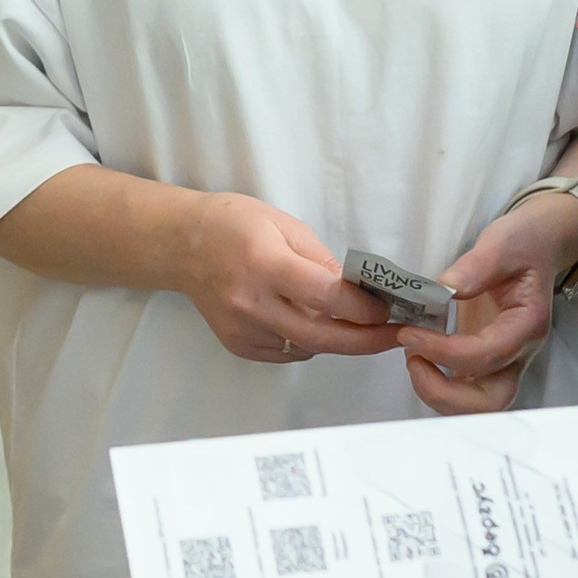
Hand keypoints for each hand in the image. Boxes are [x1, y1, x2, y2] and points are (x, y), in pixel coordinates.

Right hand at [173, 193, 402, 361]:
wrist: (184, 246)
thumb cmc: (235, 225)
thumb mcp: (286, 225)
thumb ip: (322, 261)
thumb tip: (357, 291)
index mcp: (266, 265)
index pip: (326, 297)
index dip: (363, 307)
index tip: (388, 308)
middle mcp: (251, 303)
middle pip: (320, 336)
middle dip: (365, 340)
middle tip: (393, 336)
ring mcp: (243, 330)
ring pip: (306, 347)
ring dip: (337, 339)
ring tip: (355, 323)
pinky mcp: (239, 345)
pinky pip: (287, 352)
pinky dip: (308, 342)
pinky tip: (311, 321)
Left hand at [397, 195, 577, 415]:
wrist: (536, 248)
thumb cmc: (523, 245)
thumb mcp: (502, 243)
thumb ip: (477, 266)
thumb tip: (446, 287)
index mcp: (527, 325)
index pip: (487, 356)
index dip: (445, 353)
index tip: (410, 333)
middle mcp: (519, 352)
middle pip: (489, 402)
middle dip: (444, 392)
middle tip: (413, 358)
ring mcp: (504, 362)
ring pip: (476, 406)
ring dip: (438, 392)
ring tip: (414, 356)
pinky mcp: (486, 362)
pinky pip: (464, 391)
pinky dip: (438, 384)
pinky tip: (421, 354)